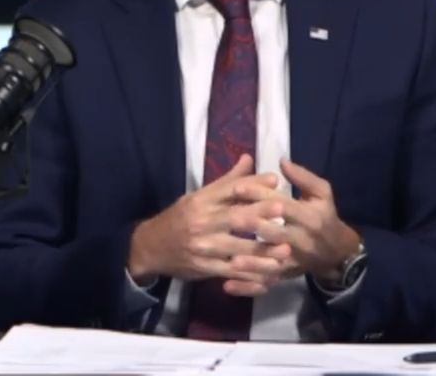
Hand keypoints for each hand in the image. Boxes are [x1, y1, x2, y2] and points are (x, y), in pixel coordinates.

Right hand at [127, 154, 292, 295]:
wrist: (150, 247)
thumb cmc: (180, 217)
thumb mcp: (199, 196)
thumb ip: (227, 181)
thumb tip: (249, 158)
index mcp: (201, 200)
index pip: (229, 189)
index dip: (252, 184)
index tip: (275, 180)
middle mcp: (202, 221)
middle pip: (235, 217)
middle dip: (260, 214)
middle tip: (284, 210)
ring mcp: (203, 246)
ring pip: (237, 248)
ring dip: (263, 250)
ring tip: (285, 249)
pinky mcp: (204, 268)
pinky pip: (231, 272)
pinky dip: (251, 275)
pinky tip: (269, 275)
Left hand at [232, 158, 360, 282]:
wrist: (337, 253)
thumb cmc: (325, 216)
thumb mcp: (322, 193)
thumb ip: (303, 177)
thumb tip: (281, 160)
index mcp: (309, 217)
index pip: (282, 205)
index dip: (260, 195)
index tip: (237, 187)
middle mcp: (302, 240)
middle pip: (274, 233)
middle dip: (251, 226)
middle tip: (228, 218)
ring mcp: (293, 261)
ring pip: (269, 262)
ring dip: (250, 262)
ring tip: (230, 258)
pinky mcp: (285, 276)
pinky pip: (265, 282)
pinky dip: (247, 286)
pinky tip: (227, 285)